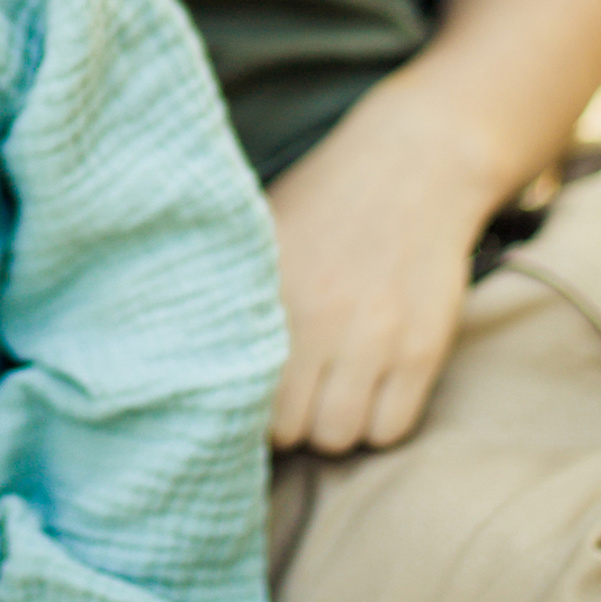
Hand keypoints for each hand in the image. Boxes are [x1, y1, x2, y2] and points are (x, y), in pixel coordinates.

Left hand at [265, 101, 492, 454]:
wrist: (412, 165)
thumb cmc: (325, 196)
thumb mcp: (262, 225)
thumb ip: (231, 282)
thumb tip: (178, 335)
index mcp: (268, 287)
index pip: (235, 386)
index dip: (238, 400)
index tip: (242, 392)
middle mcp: (317, 317)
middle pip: (289, 428)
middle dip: (286, 422)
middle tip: (291, 397)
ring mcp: (374, 337)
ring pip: (339, 436)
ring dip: (331, 425)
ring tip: (329, 394)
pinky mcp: (422, 349)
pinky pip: (392, 428)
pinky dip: (377, 423)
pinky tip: (369, 390)